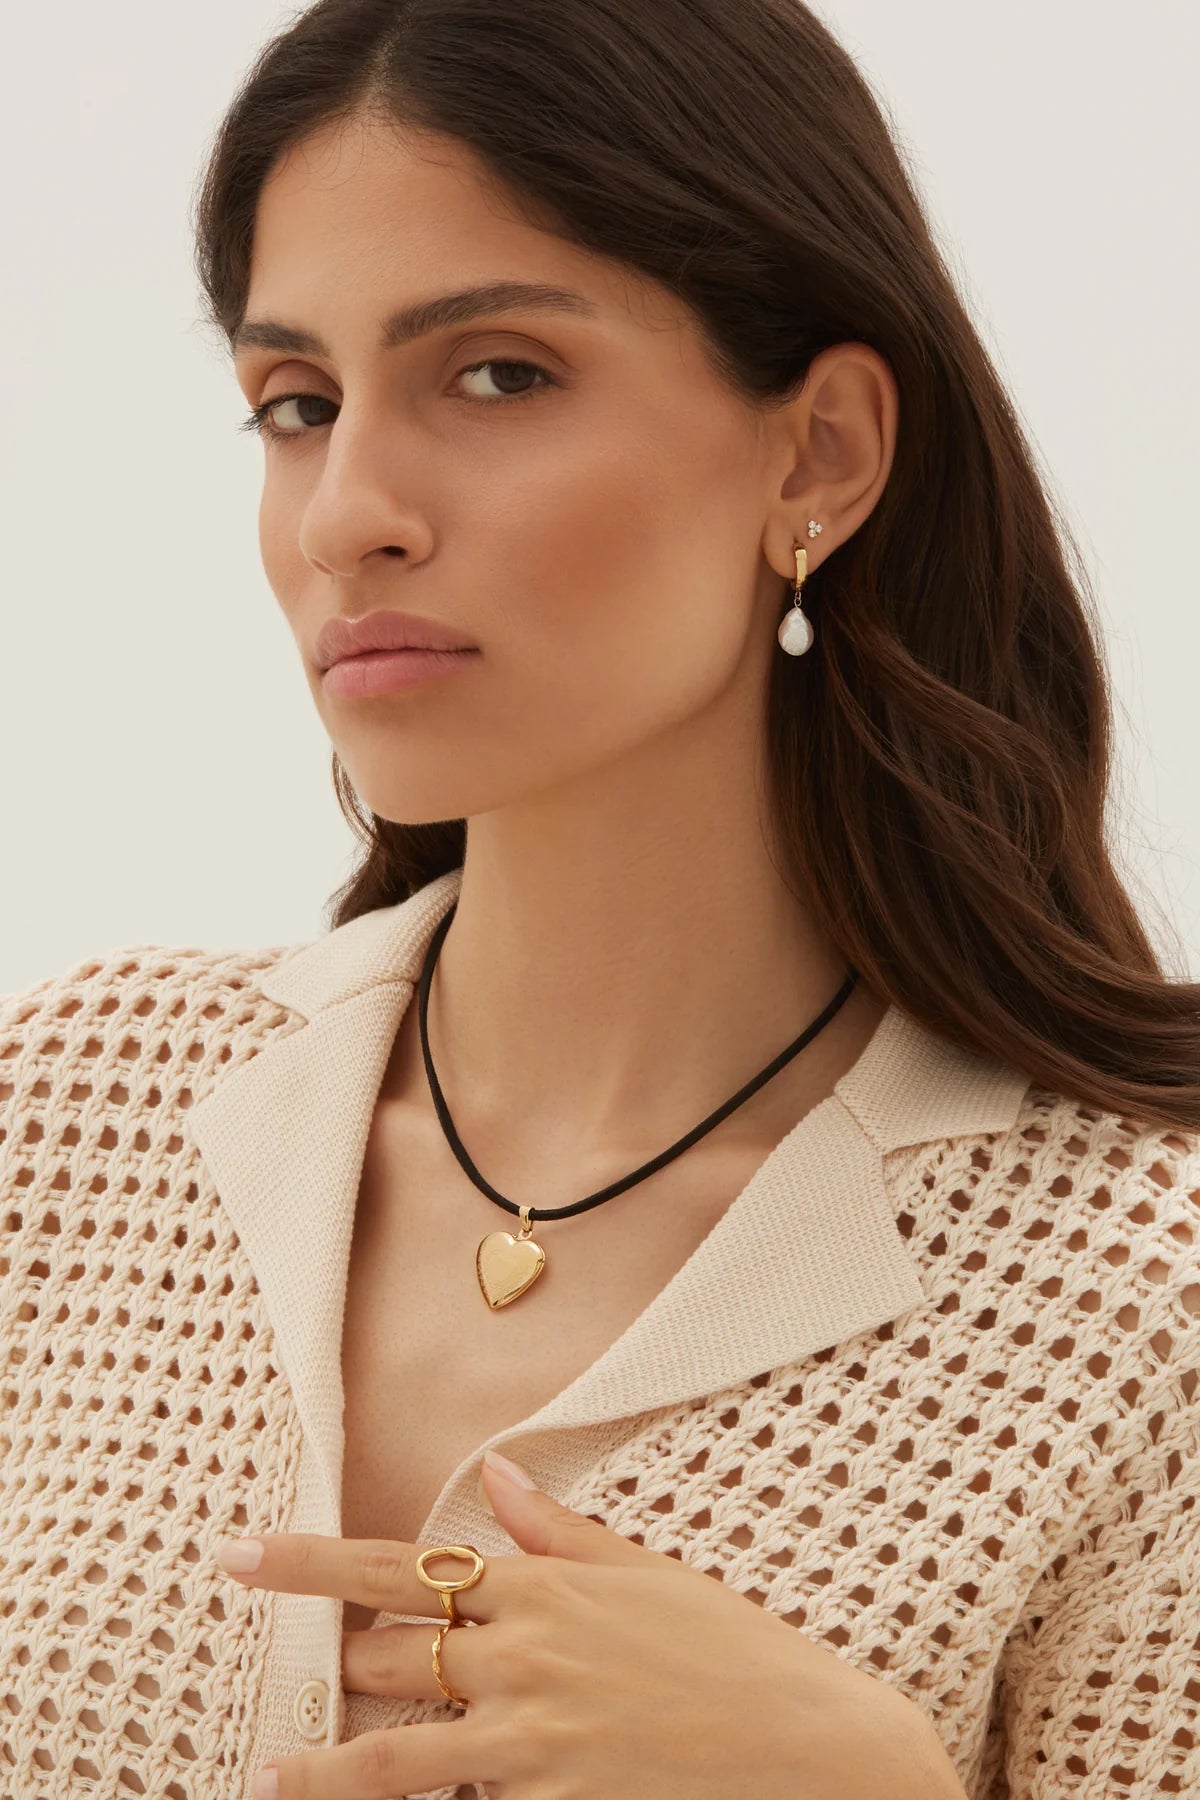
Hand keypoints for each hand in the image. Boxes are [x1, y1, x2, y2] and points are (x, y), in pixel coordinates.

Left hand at [216, 1451, 963, 1798]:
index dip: (303, 1562)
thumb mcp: (651, 1573)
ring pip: (392, 1752)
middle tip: (302, 1667)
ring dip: (326, 1766)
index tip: (234, 1556)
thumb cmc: (738, 1656)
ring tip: (275, 1773)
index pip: (394, 1564)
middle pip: (385, 1657)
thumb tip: (496, 1477)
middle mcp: (523, 1656)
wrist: (817, 1752)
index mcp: (542, 1586)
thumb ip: (559, 1531)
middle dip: (340, 1664)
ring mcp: (530, 1741)